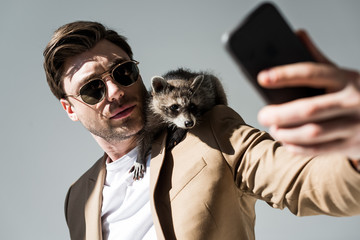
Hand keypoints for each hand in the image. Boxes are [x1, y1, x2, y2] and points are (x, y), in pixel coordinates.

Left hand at [257, 30, 359, 159]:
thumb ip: (319, 59)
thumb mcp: (342, 74)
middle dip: (280, 114)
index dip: (285, 75)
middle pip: (309, 109)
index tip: (262, 78)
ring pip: (313, 133)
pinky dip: (297, 147)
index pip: (312, 73)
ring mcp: (354, 125)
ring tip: (273, 129)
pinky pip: (319, 150)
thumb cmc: (357, 94)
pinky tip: (286, 142)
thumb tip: (297, 35)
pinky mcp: (351, 145)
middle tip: (262, 115)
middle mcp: (352, 101)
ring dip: (286, 133)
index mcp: (346, 79)